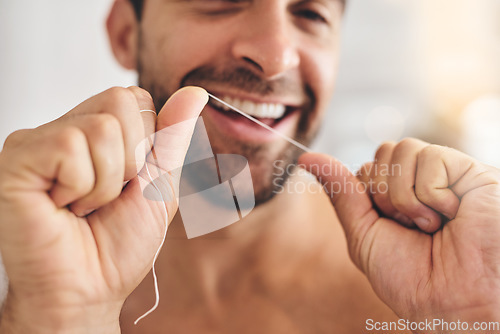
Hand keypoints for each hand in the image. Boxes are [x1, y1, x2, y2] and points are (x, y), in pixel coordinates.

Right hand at [0, 86, 207, 332]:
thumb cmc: (120, 243)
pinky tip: (61, 207)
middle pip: (122, 102)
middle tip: (103, 197)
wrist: (90, 288)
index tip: (128, 183)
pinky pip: (70, 147)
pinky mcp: (18, 157)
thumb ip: (173, 136)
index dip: (146, 146)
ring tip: (81, 206)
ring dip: (106, 182)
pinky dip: (81, 187)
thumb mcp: (160, 184)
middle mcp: (67, 129)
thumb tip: (195, 92)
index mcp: (97, 131)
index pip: (136, 98)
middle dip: (130, 162)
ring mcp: (39, 140)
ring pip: (102, 127)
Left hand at [299, 138, 499, 332]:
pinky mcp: (472, 172)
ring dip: (406, 198)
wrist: (453, 303)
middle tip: (410, 227)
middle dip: (384, 196)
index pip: (367, 168)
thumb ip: (340, 192)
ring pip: (403, 150)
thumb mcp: (363, 234)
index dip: (368, 197)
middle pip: (382, 153)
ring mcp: (448, 174)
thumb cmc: (411, 278)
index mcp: (400, 194)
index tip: (389, 227)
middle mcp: (423, 180)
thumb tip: (307, 158)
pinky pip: (430, 157)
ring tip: (432, 225)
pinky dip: (433, 195)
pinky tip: (452, 216)